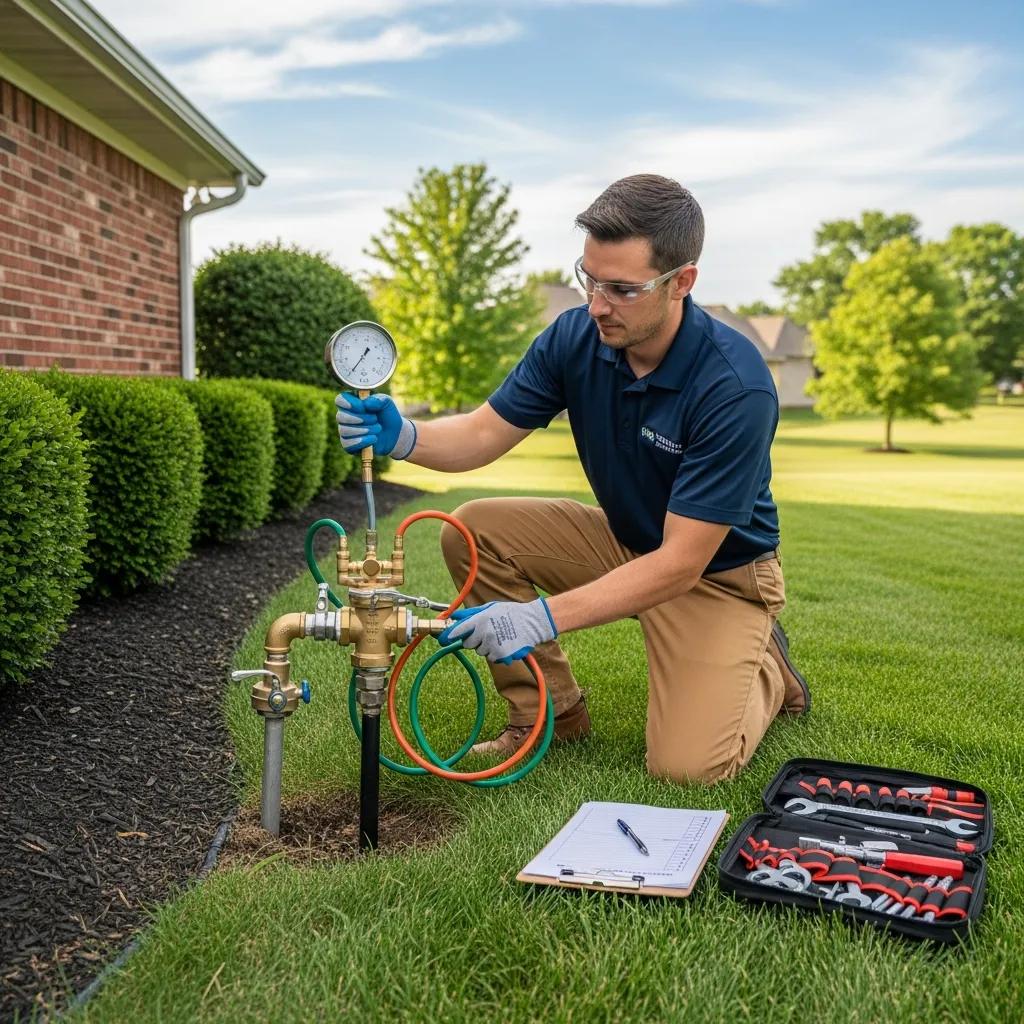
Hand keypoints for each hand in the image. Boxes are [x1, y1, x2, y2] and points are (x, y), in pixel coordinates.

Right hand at [335, 393, 415, 458]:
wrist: (395, 434)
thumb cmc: (387, 415)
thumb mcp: (387, 403)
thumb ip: (378, 399)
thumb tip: (366, 404)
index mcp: (350, 403)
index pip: (340, 400)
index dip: (349, 403)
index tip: (362, 407)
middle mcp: (344, 417)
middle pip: (341, 416)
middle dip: (361, 418)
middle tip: (375, 419)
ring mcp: (345, 431)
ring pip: (344, 431)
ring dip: (364, 430)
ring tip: (378, 428)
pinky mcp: (348, 445)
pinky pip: (348, 444)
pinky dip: (362, 441)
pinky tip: (374, 439)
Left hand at [438, 598, 557, 663]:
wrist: (532, 622)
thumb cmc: (510, 612)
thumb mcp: (489, 608)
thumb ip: (470, 614)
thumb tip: (454, 616)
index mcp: (480, 620)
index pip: (458, 631)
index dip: (448, 636)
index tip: (441, 640)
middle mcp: (484, 633)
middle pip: (468, 644)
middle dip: (473, 640)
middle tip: (485, 633)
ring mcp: (493, 645)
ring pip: (481, 652)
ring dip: (486, 646)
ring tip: (498, 636)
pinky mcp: (501, 655)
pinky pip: (492, 658)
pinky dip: (496, 653)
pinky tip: (504, 643)